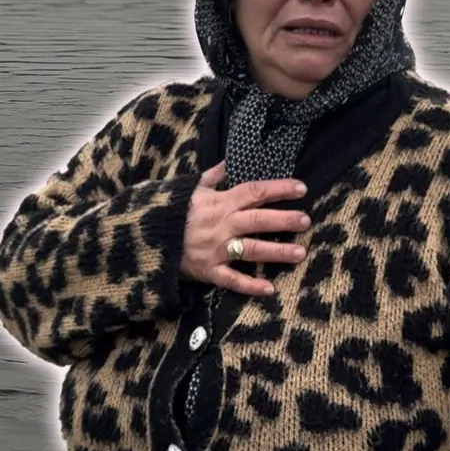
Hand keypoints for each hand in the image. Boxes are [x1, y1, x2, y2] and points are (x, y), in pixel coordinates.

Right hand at [180, 160, 310, 296]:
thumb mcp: (190, 188)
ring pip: (251, 249)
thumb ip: (213, 176)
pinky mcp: (208, 270)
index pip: (254, 192)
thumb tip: (231, 161)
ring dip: (277, 251)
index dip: (278, 189)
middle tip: (306, 220)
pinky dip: (249, 285)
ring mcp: (216, 249)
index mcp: (219, 202)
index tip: (301, 188)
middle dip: (284, 220)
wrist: (143, 236)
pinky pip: (231, 280)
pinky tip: (269, 289)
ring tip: (300, 253)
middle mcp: (221, 225)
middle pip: (258, 220)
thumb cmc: (169, 210)